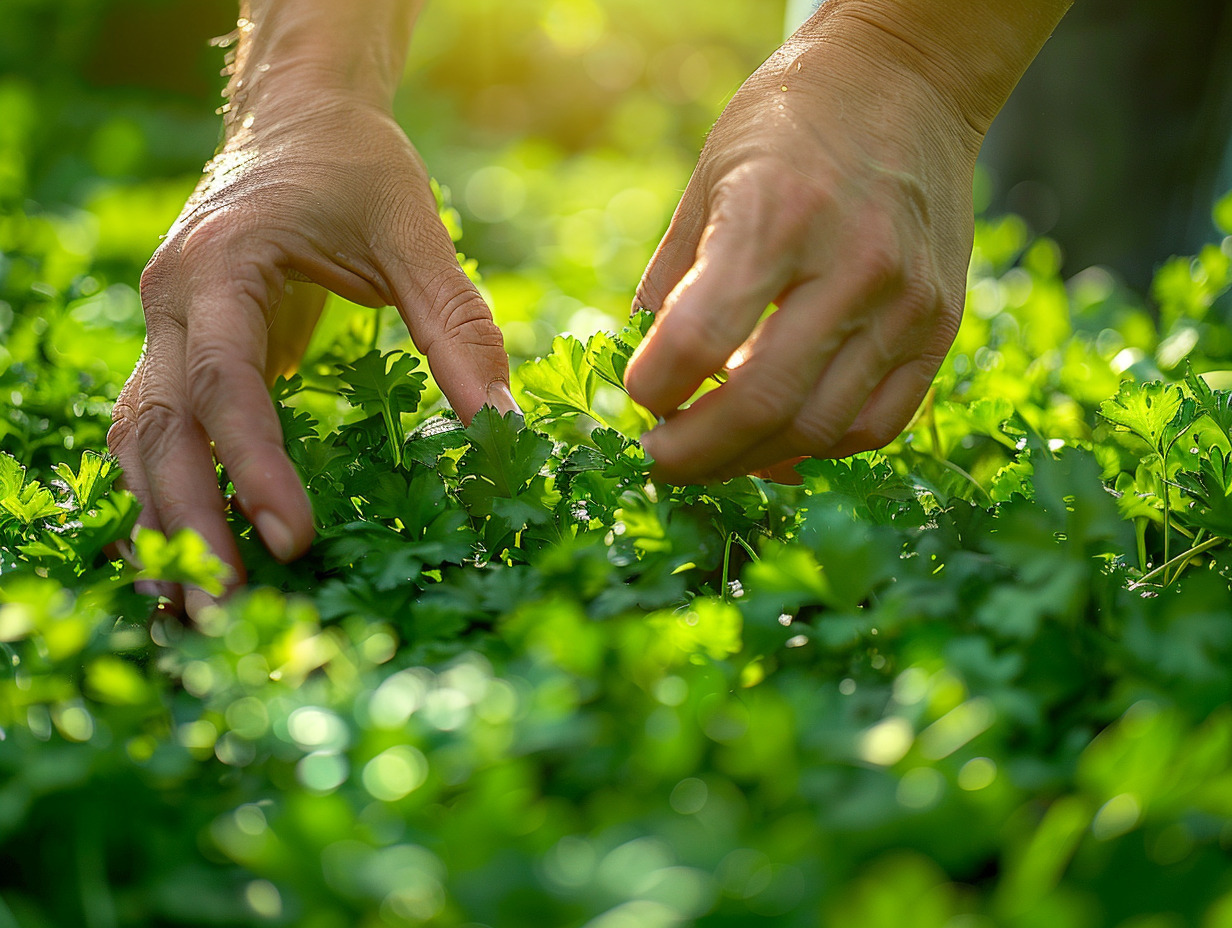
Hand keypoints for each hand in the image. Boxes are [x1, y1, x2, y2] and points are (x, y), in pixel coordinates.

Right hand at [108, 97, 513, 614]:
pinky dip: (172, 501)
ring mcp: (167, 332)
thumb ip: (455, 325)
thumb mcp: (413, 230)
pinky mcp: (184, 356)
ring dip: (166, 528)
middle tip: (230, 613)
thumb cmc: (354, 165)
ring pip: (140, 444)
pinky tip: (194, 559)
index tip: (293, 539)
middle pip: (159, 430)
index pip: (223, 380)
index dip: (252, 463)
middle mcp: (173, 304)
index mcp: (220, 266)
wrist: (295, 118)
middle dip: (188, 524)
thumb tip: (503, 429)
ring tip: (200, 614)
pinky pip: (161, 438)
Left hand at [623, 15, 983, 483]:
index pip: (697, 338)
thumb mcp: (709, 178)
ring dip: (752, 460)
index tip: (638, 396)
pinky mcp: (940, 325)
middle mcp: (851, 263)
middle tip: (659, 461)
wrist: (910, 81)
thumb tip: (646, 375)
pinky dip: (820, 447)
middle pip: (762, 403)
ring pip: (821, 430)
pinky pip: (878, 423)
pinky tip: (781, 439)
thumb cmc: (791, 124)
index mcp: (774, 213)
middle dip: (693, 454)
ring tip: (714, 454)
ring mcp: (906, 301)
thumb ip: (673, 280)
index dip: (653, 388)